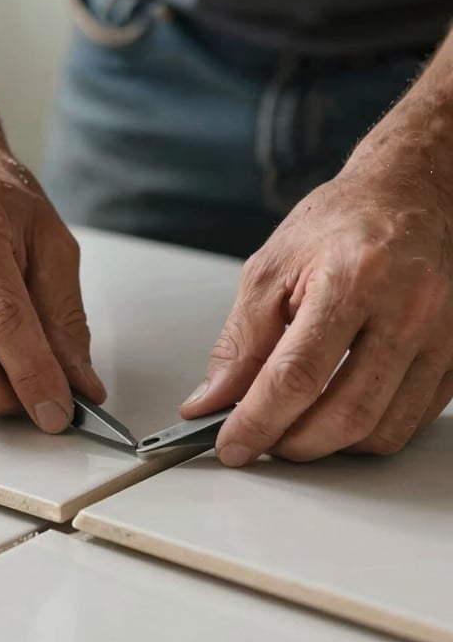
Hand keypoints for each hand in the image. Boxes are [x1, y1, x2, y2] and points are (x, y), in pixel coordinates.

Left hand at [181, 161, 452, 464]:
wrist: (407, 196)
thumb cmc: (338, 224)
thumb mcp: (269, 272)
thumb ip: (239, 343)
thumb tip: (212, 401)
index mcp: (352, 278)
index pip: (297, 375)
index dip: (258, 421)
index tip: (231, 444)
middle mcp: (408, 308)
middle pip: (346, 413)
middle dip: (291, 443)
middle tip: (259, 440)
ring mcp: (443, 336)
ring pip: (381, 430)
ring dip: (327, 446)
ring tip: (292, 426)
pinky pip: (409, 422)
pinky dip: (363, 434)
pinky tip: (333, 414)